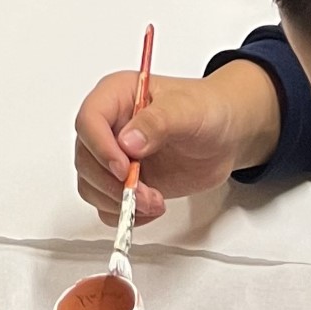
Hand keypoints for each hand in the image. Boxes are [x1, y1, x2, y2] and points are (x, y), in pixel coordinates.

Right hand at [75, 63, 282, 224]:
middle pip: (86, 158)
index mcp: (116, 96)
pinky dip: (124, 213)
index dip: (100, 147)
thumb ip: (157, 122)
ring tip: (154, 202)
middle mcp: (108, 126)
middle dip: (112, 183)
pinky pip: (105, 204)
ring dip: (118, 201)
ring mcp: (114, 155)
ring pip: (90, 184)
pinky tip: (150, 207)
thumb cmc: (207, 110)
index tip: (125, 169)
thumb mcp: (187, 110)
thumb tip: (127, 142)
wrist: (224, 135)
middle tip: (146, 194)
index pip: (88, 120)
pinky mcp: (123, 181)